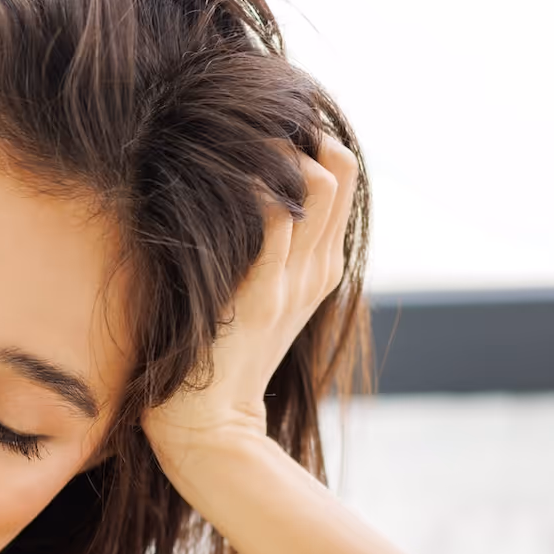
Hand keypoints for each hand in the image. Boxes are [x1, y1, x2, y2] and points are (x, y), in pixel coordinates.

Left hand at [144, 132, 359, 461]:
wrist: (209, 425)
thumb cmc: (215, 356)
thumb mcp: (251, 296)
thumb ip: (259, 253)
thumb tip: (237, 201)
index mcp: (322, 265)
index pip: (343, 173)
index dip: (309, 138)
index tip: (260, 127)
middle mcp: (317, 266)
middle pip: (340, 165)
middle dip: (296, 132)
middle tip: (244, 128)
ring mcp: (293, 279)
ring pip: (318, 180)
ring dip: (274, 152)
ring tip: (228, 150)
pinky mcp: (261, 294)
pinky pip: (273, 217)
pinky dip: (250, 187)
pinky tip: (215, 182)